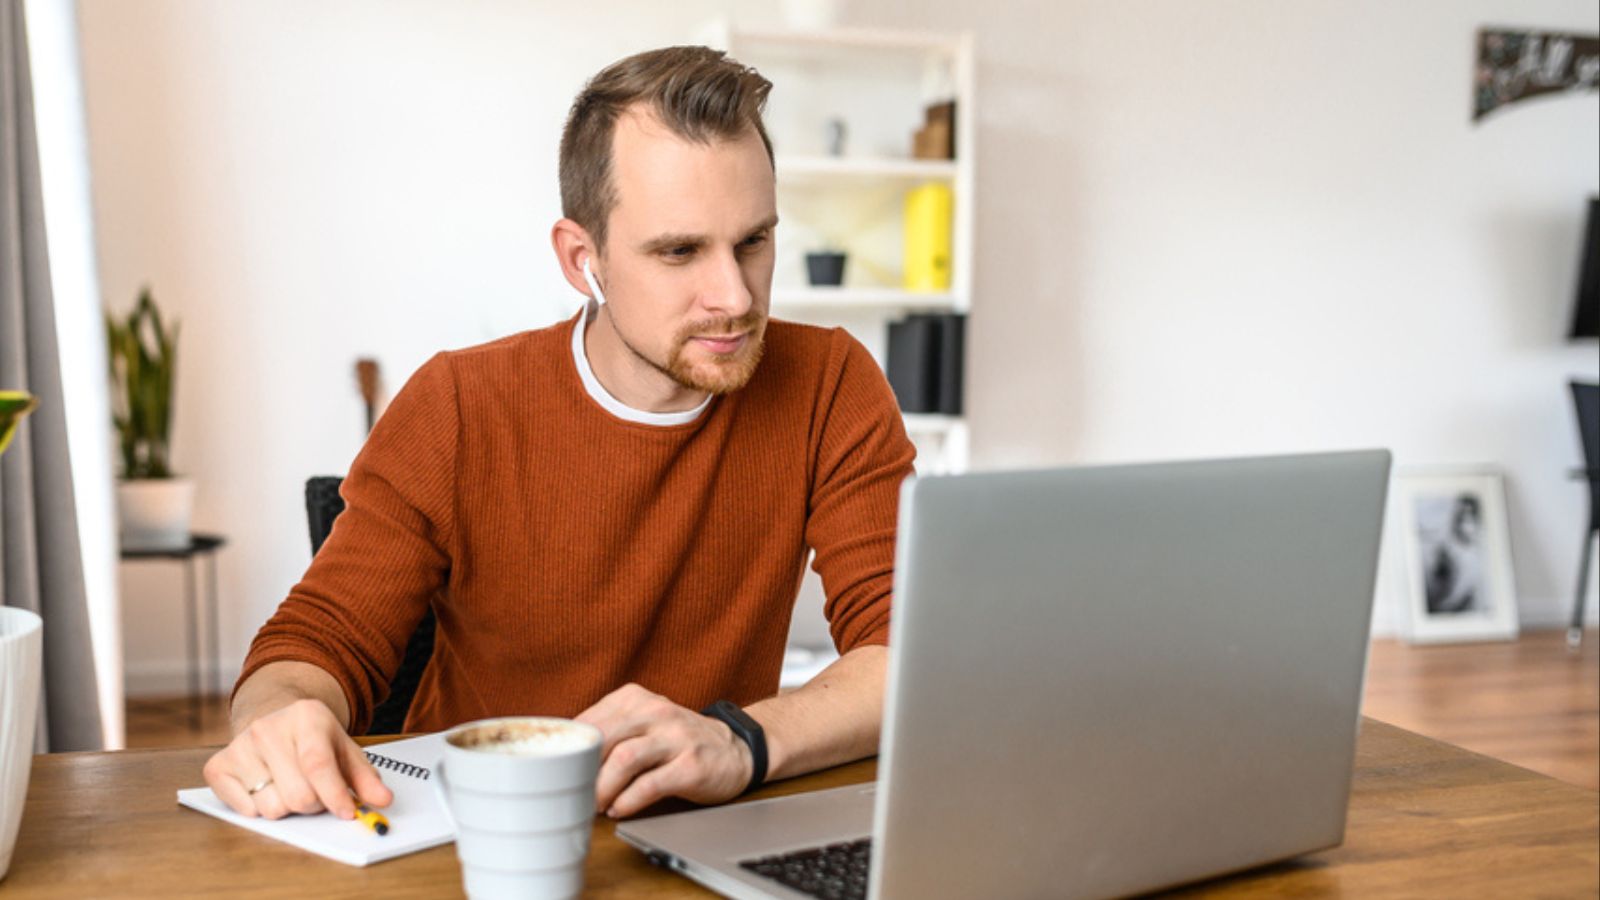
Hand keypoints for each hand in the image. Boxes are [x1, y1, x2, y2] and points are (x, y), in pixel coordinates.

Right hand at [201, 698, 392, 819]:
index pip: (318, 764)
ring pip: (272, 808)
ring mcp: (239, 745)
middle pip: (298, 795)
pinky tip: (264, 788)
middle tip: (315, 792)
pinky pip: (244, 810)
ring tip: (289, 786)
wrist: (273, 720)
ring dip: (286, 808)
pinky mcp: (218, 766)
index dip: (334, 795)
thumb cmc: (313, 741)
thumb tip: (383, 801)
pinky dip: (258, 810)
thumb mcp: (344, 750)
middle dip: (313, 804)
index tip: (347, 814)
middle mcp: (268, 727)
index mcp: (307, 716)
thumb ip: (365, 778)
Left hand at [575, 683, 752, 818]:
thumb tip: (563, 759)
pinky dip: (628, 801)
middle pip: (602, 739)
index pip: (589, 721)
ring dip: (603, 788)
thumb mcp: (643, 722)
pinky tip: (620, 809)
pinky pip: (650, 784)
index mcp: (635, 698)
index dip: (570, 752)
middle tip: (574, 794)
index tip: (560, 774)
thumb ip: (608, 732)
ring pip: (623, 759)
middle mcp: (656, 711)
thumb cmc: (678, 741)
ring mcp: (676, 737)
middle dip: (582, 772)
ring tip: (596, 804)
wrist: (736, 749)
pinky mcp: (691, 765)